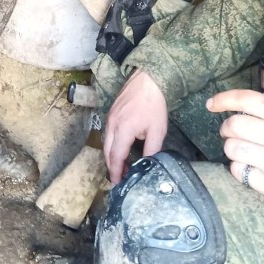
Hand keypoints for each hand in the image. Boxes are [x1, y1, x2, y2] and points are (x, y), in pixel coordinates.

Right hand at [103, 69, 167, 184]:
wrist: (148, 80)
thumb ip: (152, 150)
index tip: (117, 184)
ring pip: (106, 142)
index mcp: (123, 130)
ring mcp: (109, 118)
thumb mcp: (157, 130)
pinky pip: (108, 133)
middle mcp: (112, 125)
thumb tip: (148, 164)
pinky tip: (121, 148)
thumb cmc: (154, 104)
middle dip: (112, 166)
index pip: (116, 157)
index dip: (116, 172)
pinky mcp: (111, 113)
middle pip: (107, 152)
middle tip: (119, 178)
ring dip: (112, 155)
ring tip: (122, 166)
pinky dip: (112, 144)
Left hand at [207, 89, 263, 218]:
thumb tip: (247, 109)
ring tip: (243, 153)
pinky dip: (239, 171)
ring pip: (232, 148)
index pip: (250, 100)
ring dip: (232, 150)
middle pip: (234, 124)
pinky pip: (239, 172)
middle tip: (230, 134)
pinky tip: (251, 171)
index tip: (211, 103)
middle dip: (226, 129)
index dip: (226, 98)